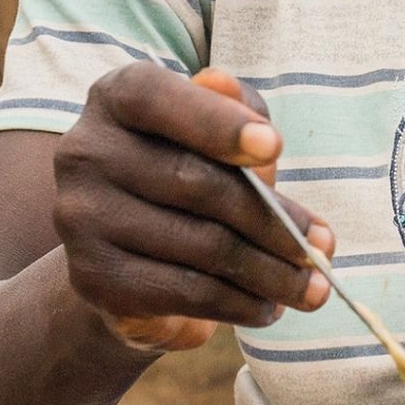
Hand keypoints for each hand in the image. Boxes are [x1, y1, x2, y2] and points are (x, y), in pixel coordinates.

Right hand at [53, 66, 330, 352]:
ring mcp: (80, 217)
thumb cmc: (188, 177)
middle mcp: (84, 152)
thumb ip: (234, 109)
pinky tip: (270, 308)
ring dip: (270, 272)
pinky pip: (185, 291)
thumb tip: (238, 96)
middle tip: (324, 247)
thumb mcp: (217, 135)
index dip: (215, 121)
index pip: (155, 97)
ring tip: (311, 288)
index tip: (275, 147)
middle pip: (194, 182)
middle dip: (273, 220)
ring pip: (199, 245)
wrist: (131, 261)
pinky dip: (240, 303)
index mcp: (113, 98)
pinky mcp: (93, 277)